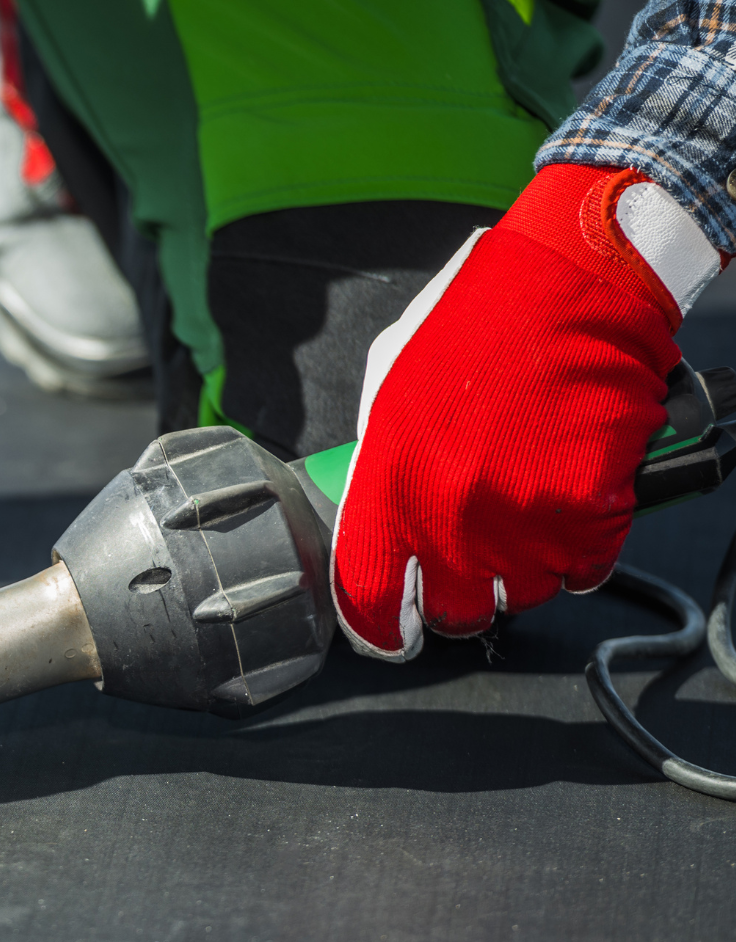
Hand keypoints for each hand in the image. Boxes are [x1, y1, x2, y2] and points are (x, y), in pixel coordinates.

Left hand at [332, 163, 722, 659]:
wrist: (570, 287)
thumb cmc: (475, 326)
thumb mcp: (390, 392)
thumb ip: (380, 467)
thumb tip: (378, 517)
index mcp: (387, 488)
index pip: (370, 600)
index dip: (382, 629)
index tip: (392, 635)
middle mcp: (449, 520)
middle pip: (453, 614)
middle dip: (460, 598)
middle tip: (470, 562)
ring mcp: (522, 526)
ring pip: (520, 598)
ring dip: (521, 570)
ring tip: (524, 512)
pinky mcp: (589, 519)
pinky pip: (582, 573)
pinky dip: (577, 552)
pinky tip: (568, 505)